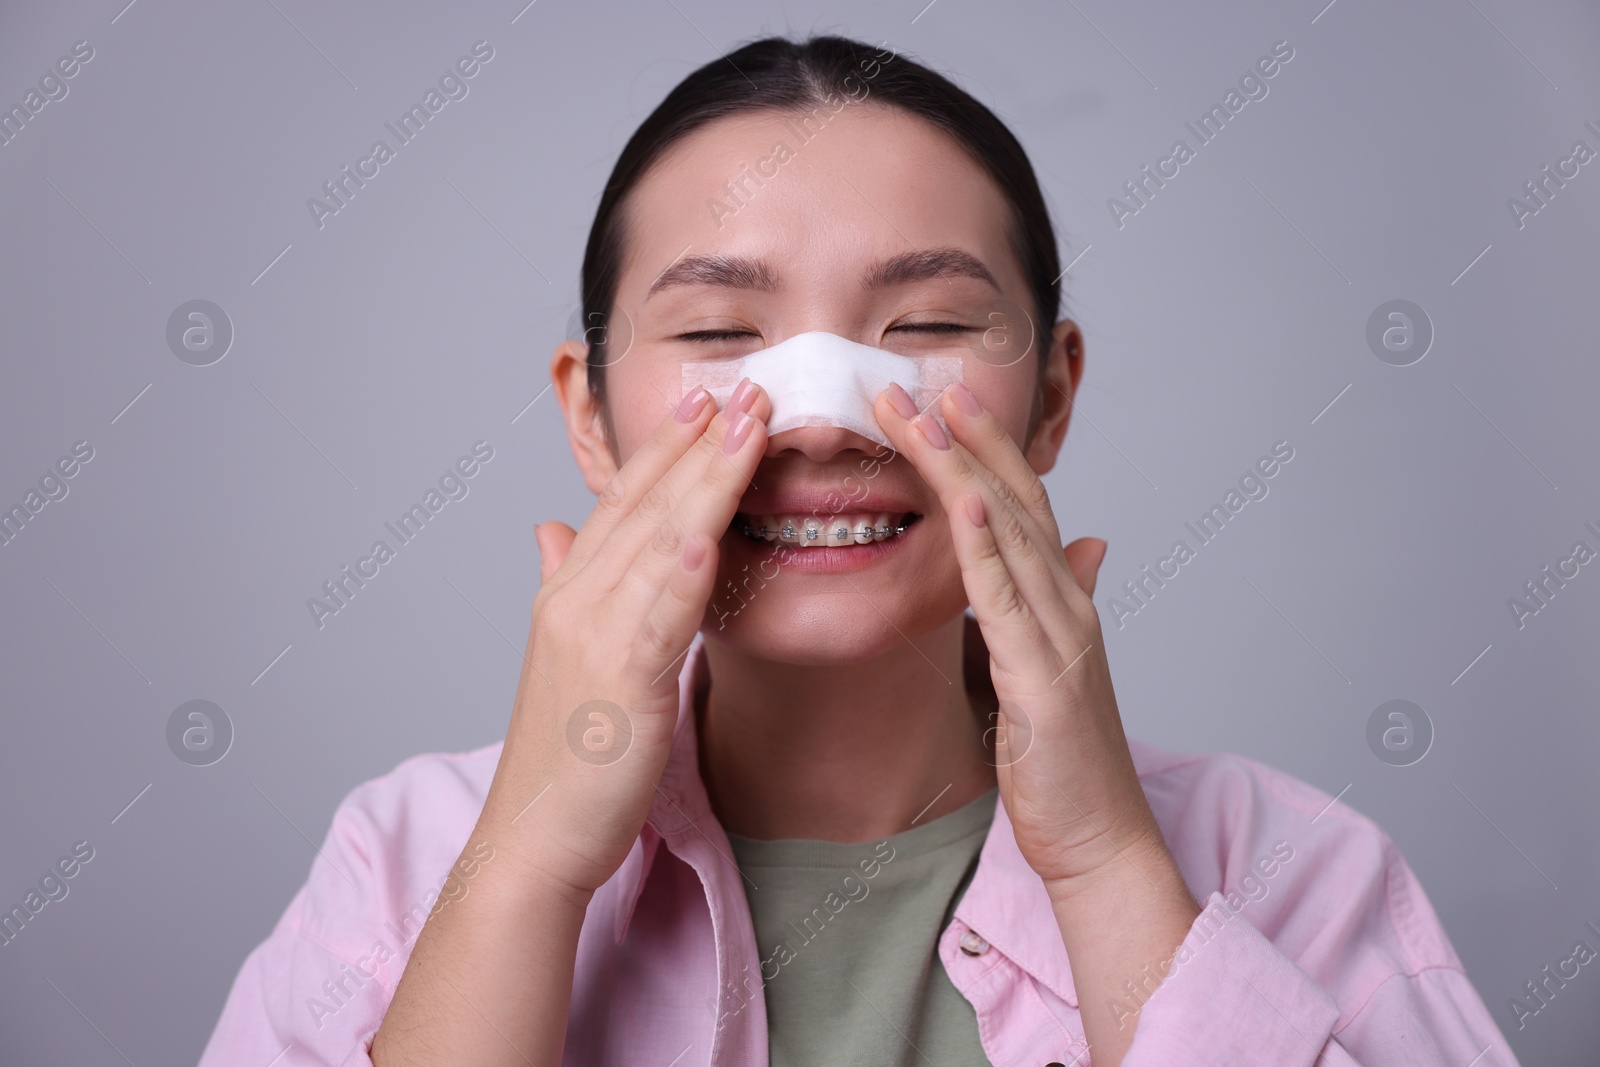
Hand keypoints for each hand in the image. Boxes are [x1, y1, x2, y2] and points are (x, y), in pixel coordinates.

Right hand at [480, 380, 770, 899]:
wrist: (533, 836)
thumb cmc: (565, 755)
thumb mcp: (565, 657)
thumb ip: (565, 584)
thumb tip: (550, 528)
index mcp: (568, 592)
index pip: (623, 501)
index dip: (666, 447)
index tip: (707, 399)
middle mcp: (575, 600)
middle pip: (644, 504)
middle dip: (697, 442)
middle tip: (745, 386)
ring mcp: (592, 636)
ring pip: (658, 542)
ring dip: (706, 480)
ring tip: (748, 426)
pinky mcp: (619, 682)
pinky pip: (657, 617)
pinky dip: (683, 572)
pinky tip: (711, 534)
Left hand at [871, 381, 1170, 892]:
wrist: (1098, 838)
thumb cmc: (1063, 761)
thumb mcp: (1050, 669)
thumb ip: (1055, 603)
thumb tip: (1083, 547)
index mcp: (1059, 598)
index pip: (1019, 502)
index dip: (981, 446)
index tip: (936, 397)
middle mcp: (1066, 602)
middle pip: (1013, 498)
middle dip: (963, 435)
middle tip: (912, 380)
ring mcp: (1061, 635)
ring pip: (1009, 533)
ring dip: (965, 468)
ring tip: (923, 414)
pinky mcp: (1045, 677)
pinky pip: (1009, 600)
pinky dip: (987, 547)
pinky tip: (963, 504)